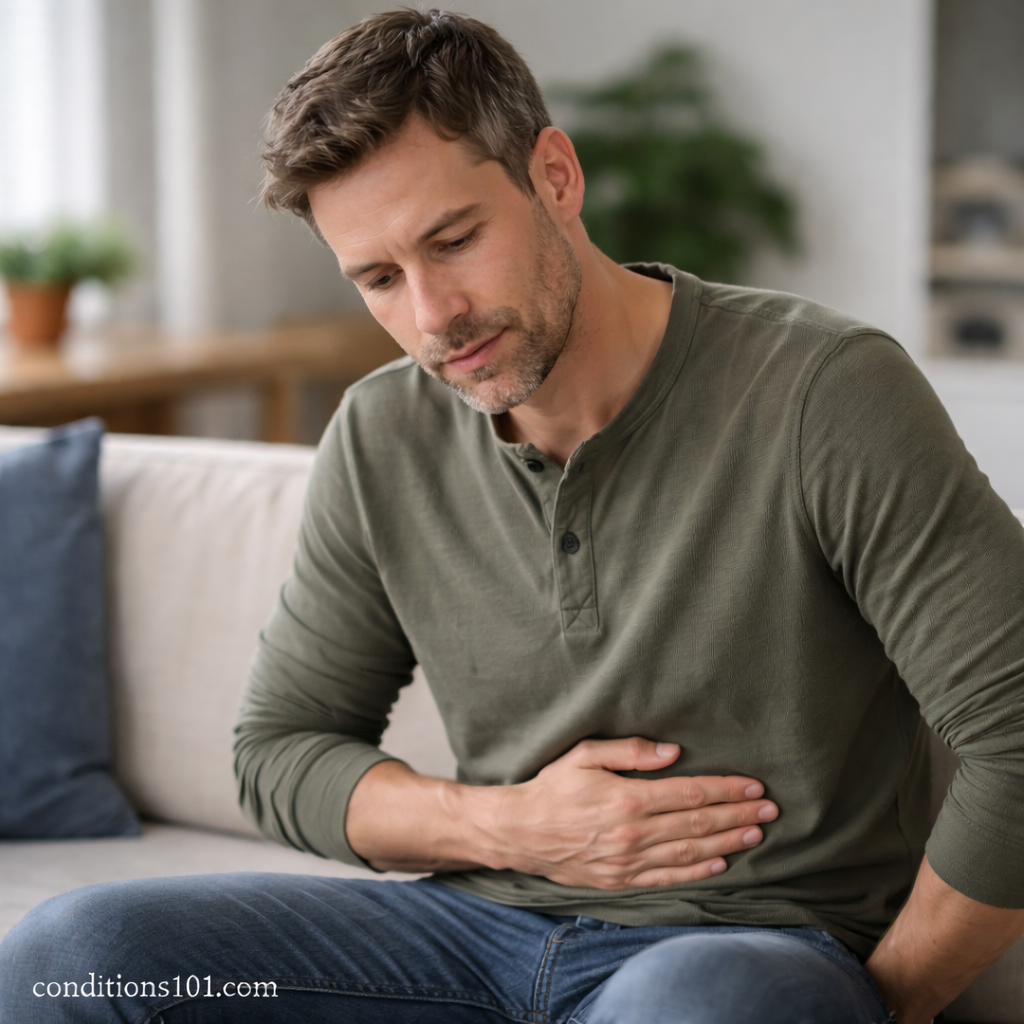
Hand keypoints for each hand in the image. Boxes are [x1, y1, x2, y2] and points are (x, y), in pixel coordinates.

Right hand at [480, 737, 777, 888]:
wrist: (519, 832)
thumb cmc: (551, 788)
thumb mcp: (583, 754)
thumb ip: (628, 751)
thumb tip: (672, 752)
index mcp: (627, 799)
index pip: (690, 794)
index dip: (725, 790)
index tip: (753, 786)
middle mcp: (633, 833)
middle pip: (698, 824)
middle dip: (738, 815)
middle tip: (770, 809)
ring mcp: (628, 861)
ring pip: (690, 853)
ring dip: (728, 843)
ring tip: (756, 834)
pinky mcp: (621, 881)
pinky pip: (668, 878)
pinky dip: (698, 872)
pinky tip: (721, 865)